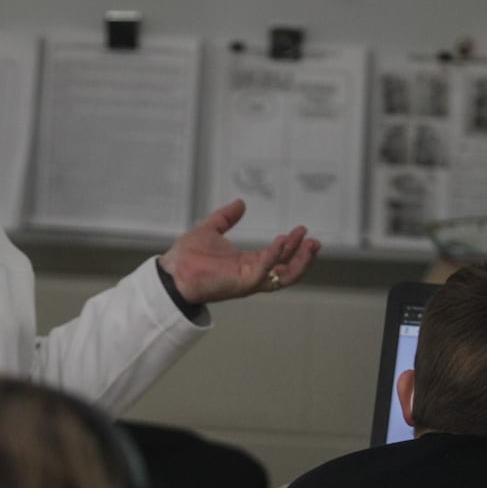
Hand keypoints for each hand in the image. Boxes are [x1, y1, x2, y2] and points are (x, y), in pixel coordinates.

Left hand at [158, 200, 320, 303]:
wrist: (171, 271)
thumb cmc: (187, 256)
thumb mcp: (211, 229)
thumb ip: (226, 218)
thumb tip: (241, 203)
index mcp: (247, 263)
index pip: (278, 257)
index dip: (292, 245)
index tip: (303, 231)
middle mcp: (251, 274)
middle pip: (287, 270)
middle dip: (303, 257)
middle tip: (315, 242)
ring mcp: (248, 280)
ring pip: (283, 276)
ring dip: (298, 261)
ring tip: (309, 243)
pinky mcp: (241, 284)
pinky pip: (264, 272)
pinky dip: (275, 256)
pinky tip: (282, 242)